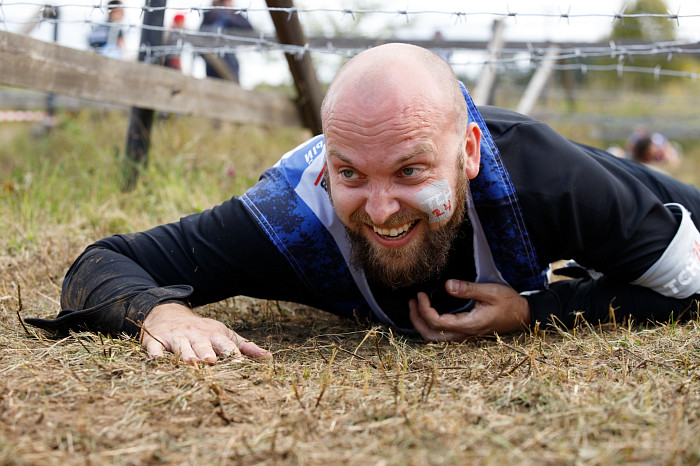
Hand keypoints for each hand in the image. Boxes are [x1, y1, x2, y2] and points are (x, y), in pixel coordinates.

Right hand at [140, 302, 271, 363]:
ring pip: (181, 346)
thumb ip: (246, 347)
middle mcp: (195, 335)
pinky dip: (155, 353)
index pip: (225, 344)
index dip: (232, 353)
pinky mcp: (156, 340)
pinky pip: (154, 347)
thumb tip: (269, 358)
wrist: (167, 313)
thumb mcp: (224, 334)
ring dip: (185, 353)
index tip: (240, 363)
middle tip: (211, 361)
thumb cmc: (202, 330)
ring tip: (189, 362)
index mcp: (213, 334)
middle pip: (202, 344)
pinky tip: (157, 359)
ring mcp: (175, 337)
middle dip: (206, 352)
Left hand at [409, 279, 530, 341]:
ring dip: (422, 323)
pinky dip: (430, 325)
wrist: (524, 315)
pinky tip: (428, 312)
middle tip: (412, 302)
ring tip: (415, 306)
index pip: (437, 323)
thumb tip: (447, 285)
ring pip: (435, 338)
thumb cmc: (509, 303)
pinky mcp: (466, 332)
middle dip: (417, 320)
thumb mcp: (490, 292)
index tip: (420, 295)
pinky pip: (442, 334)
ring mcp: (465, 335)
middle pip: (431, 335)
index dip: (424, 310)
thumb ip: (468, 289)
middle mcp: (464, 333)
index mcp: (468, 325)